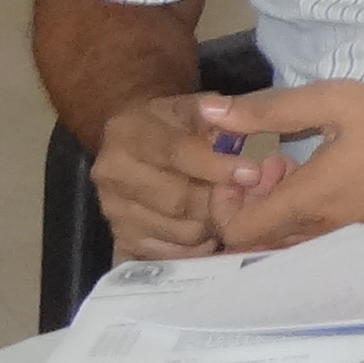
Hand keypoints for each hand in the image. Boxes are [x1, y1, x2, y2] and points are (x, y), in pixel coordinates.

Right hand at [88, 88, 272, 259]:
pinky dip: (198, 248)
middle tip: (244, 198)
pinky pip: (172, 255)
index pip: (176, 153)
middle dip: (218, 201)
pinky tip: (208, 232)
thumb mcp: (190, 107)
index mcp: (127, 133)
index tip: (252, 173)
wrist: (135, 143)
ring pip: (181, 231)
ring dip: (212, 226)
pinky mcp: (122, 239)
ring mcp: (114, 210)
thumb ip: (216, 117)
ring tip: (226, 211)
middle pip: (179, 200)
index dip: (217, 166)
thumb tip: (238, 133)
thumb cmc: (171, 125)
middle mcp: (111, 174)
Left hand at [206, 78, 363, 246]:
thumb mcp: (333, 101)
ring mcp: (345, 239)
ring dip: (279, 201)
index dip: (221, 201)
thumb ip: (269, 109)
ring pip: (289, 236)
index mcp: (307, 201)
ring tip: (297, 159)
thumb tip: (211, 114)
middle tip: (269, 157)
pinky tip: (330, 169)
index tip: (242, 162)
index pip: (235, 231)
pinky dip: (307, 206)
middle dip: (250, 199)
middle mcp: (321, 231)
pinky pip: (317, 233)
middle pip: (259, 237)